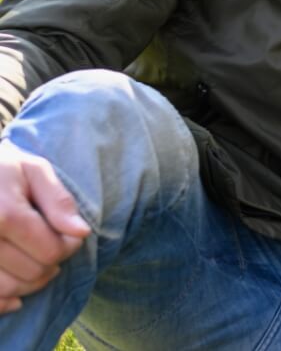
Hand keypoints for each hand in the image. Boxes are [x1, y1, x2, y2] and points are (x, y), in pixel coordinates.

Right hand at [0, 139, 91, 313]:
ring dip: (31, 283)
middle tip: (53, 246)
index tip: (70, 235)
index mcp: (4, 215)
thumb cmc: (1, 169)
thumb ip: (58, 201)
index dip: (69, 246)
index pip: (52, 250)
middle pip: (33, 272)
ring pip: (10, 289)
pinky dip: (4, 302)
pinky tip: (16, 295)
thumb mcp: (33, 170)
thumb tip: (82, 233)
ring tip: (37, 262)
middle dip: (52, 263)